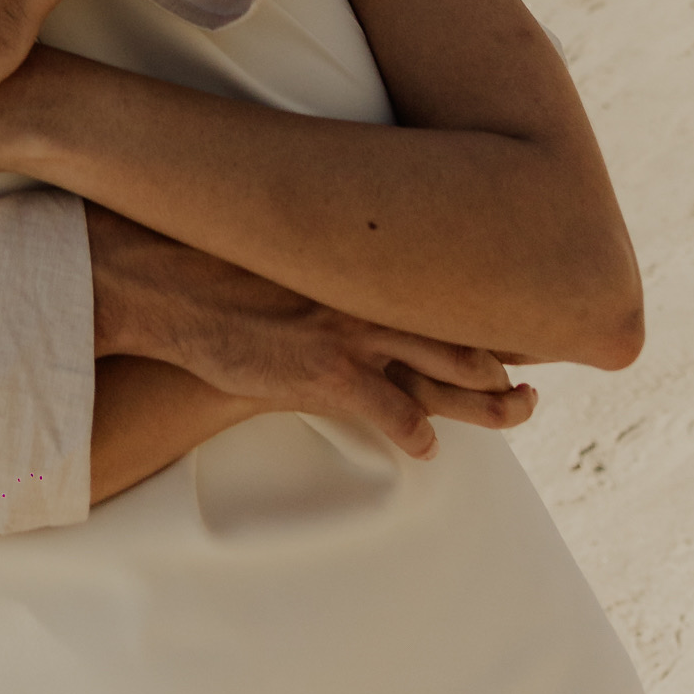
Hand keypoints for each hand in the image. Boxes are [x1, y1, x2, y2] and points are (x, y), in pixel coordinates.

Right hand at [87, 208, 535, 461]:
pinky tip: (425, 445)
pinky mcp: (328, 372)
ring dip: (490, 397)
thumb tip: (324, 263)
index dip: (481, 299)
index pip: (439, 274)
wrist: (158, 279)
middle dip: (505, 354)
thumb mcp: (269, 249)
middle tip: (534, 376)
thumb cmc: (203, 261)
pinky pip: (397, 411)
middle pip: (461, 322)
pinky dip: (417, 432)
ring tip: (520, 408)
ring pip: (450, 367)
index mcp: (353, 257)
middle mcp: (365, 289)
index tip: (512, 311)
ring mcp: (352, 330)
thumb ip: (308, 260)